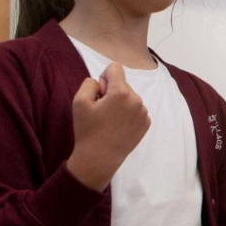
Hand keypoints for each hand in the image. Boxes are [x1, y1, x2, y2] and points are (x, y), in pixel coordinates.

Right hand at [68, 62, 149, 190]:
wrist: (100, 158)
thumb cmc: (88, 130)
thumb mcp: (79, 101)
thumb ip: (90, 83)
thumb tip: (102, 82)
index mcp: (121, 92)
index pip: (115, 68)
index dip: (104, 77)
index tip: (99, 93)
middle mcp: (137, 100)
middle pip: (123, 84)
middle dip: (112, 92)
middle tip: (102, 110)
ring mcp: (144, 113)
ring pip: (130, 97)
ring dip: (120, 103)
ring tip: (110, 120)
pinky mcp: (146, 123)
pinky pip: (136, 109)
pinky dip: (127, 113)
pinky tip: (118, 126)